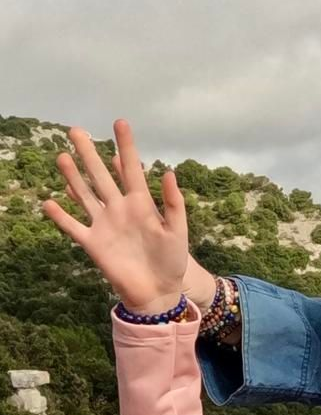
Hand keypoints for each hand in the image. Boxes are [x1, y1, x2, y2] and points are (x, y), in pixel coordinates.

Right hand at [42, 120, 189, 313]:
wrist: (158, 292)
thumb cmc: (172, 262)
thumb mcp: (178, 231)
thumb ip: (173, 204)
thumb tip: (170, 173)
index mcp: (142, 204)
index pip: (132, 169)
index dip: (126, 147)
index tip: (120, 122)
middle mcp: (119, 209)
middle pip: (101, 176)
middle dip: (89, 154)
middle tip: (75, 130)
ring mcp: (104, 225)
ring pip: (84, 195)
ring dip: (72, 177)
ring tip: (61, 156)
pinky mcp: (93, 243)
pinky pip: (73, 227)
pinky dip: (61, 216)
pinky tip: (49, 202)